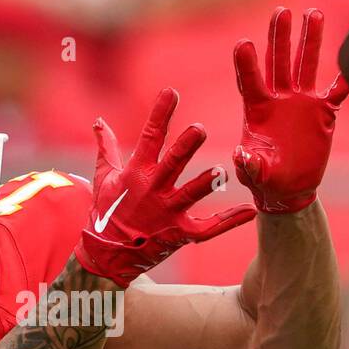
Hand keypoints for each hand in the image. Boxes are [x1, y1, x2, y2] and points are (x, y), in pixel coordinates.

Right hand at [74, 88, 255, 286]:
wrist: (107, 256)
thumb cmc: (106, 212)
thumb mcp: (103, 178)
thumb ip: (106, 147)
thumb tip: (99, 121)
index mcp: (136, 173)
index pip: (150, 137)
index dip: (160, 114)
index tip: (171, 92)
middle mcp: (153, 190)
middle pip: (173, 163)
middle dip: (185, 146)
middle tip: (199, 130)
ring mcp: (168, 213)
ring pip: (191, 194)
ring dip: (205, 182)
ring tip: (219, 171)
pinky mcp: (180, 233)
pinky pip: (209, 228)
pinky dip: (230, 220)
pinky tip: (249, 210)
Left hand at [233, 8, 348, 213]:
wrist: (289, 188)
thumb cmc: (265, 180)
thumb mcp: (254, 174)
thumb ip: (249, 164)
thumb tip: (240, 154)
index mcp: (258, 110)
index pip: (251, 81)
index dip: (247, 64)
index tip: (244, 42)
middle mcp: (279, 99)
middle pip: (279, 62)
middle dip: (280, 37)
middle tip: (282, 11)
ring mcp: (302, 102)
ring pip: (306, 65)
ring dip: (310, 40)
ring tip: (313, 13)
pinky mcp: (323, 112)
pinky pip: (337, 90)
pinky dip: (345, 77)